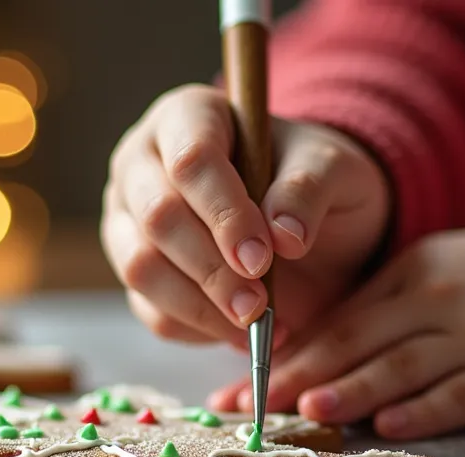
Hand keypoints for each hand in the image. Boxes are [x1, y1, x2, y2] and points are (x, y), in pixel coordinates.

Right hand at [101, 84, 390, 347]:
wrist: (313, 225)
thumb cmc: (315, 180)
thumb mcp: (334, 169)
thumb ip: (310, 189)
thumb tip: (284, 235)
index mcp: (189, 115)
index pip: (189, 158)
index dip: (223, 212)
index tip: (261, 258)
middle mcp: (144, 162)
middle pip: (157, 217)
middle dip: (211, 269)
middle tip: (258, 304)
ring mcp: (130, 219)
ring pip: (141, 267)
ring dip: (198, 306)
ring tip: (254, 322)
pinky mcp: (136, 270)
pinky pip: (150, 309)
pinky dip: (196, 329)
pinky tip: (241, 332)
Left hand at [210, 214, 464, 438]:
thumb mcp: (455, 271)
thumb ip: (398, 306)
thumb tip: (335, 350)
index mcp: (413, 271)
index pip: (337, 318)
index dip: (285, 353)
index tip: (239, 381)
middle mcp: (435, 300)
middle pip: (351, 342)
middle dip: (293, 378)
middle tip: (246, 408)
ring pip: (396, 367)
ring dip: (348, 390)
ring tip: (304, 413)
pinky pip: (459, 395)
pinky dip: (424, 412)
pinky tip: (391, 426)